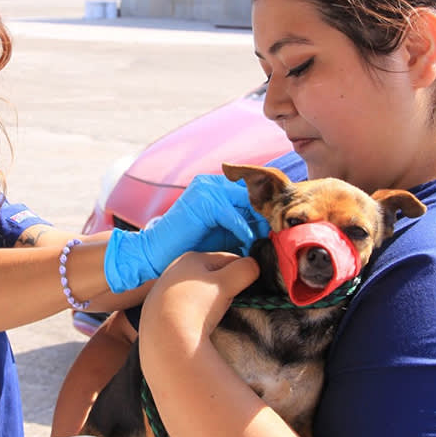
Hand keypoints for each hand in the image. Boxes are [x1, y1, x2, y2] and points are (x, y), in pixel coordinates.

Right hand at [103, 174, 269, 292]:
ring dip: (257, 222)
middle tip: (278, 233)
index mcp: (215, 186)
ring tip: (267, 239)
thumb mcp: (223, 232)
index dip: (266, 209)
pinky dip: (242, 230)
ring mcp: (206, 189)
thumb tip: (271, 230)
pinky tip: (248, 243)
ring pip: (244, 202)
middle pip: (251, 194)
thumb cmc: (189, 246)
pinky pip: (232, 215)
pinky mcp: (203, 201)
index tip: (279, 226)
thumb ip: (243, 225)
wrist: (156, 253)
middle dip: (265, 215)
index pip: (250, 192)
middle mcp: (211, 183)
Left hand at [143, 252, 260, 338]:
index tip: (250, 287)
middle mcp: (174, 268)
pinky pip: (181, 304)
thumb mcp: (226, 284)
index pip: (228, 259)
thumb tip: (254, 265)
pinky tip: (194, 320)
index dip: (243, 271)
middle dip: (225, 284)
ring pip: (195, 288)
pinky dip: (191, 309)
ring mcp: (162, 288)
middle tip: (232, 301)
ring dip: (208, 297)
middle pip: (210, 273)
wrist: (165, 339)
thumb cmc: (197, 307)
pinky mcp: (155, 308)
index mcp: (191, 258)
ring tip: (213, 314)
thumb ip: (244, 270)